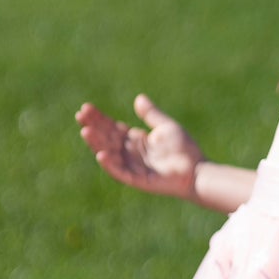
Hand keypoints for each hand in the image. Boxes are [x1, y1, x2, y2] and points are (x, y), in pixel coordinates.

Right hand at [75, 93, 205, 200]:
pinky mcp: (138, 180)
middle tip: (80, 115)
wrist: (198, 171)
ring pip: (109, 154)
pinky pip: (120, 172)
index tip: (86, 108)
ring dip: (96, 144)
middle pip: (107, 138)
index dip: (98, 118)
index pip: (111, 127)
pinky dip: (110, 164)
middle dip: (93, 127)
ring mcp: (132, 166)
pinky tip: (101, 154)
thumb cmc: (185, 150)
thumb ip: (151, 115)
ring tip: (86, 131)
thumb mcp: (166, 127)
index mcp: (135, 140)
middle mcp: (130, 153)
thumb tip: (139, 98)